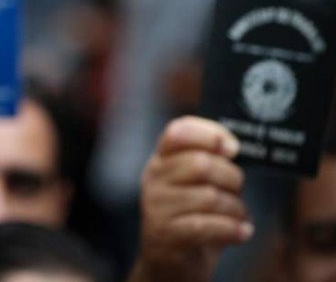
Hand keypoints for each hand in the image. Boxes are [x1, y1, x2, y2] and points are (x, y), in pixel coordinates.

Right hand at [131, 116, 251, 281]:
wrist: (169, 263)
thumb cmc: (192, 217)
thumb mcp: (195, 185)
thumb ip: (210, 162)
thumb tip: (234, 145)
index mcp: (161, 160)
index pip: (178, 131)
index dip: (209, 134)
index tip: (232, 148)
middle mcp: (154, 179)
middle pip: (201, 164)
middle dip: (232, 178)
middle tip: (237, 191)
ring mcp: (156, 207)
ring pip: (209, 197)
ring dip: (236, 209)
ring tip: (239, 217)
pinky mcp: (166, 235)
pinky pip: (207, 226)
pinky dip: (233, 229)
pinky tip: (242, 232)